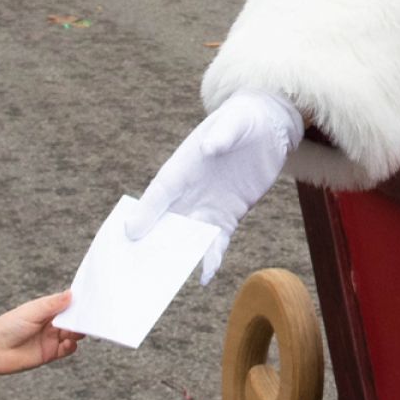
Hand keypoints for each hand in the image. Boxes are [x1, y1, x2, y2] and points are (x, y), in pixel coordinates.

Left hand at [0, 291, 80, 393]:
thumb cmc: (7, 327)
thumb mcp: (31, 311)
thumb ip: (52, 304)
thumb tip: (71, 293)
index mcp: (45, 309)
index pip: (66, 303)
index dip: (77, 302)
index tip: (90, 300)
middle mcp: (50, 323)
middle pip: (72, 319)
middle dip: (81, 318)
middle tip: (89, 317)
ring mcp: (51, 338)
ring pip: (72, 334)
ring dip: (78, 332)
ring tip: (79, 331)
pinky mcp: (51, 353)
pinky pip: (68, 349)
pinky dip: (72, 346)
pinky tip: (69, 343)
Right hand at [128, 91, 303, 283]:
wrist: (268, 128)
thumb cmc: (243, 118)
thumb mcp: (235, 122)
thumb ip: (222, 135)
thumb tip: (209, 147)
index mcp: (183, 165)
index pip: (160, 192)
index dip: (146, 212)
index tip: (131, 232)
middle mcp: (190, 190)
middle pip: (167, 221)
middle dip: (154, 244)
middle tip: (138, 269)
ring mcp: (208, 205)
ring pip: (188, 236)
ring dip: (179, 256)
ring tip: (167, 281)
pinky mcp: (228, 215)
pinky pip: (216, 241)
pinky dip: (211, 258)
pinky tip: (205, 276)